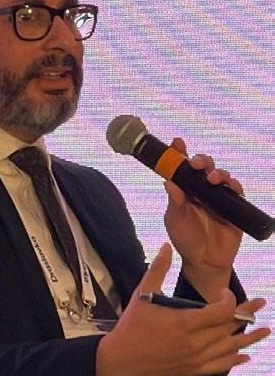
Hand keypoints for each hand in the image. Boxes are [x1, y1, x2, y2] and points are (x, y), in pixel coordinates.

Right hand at [96, 243, 269, 375]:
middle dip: (247, 314)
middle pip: (230, 328)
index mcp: (184, 322)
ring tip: (264, 330)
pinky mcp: (193, 371)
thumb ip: (158, 269)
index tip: (226, 292)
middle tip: (261, 304)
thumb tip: (166, 247)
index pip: (221, 311)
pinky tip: (244, 356)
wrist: (121, 362)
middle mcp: (195, 343)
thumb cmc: (131, 326)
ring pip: (230, 348)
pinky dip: (235, 360)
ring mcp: (196, 360)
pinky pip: (221, 366)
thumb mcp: (142, 294)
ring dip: (249, 338)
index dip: (229, 299)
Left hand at [164, 138, 242, 299]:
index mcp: (184, 189)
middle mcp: (201, 189)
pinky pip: (236, 192)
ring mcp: (217, 197)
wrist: (204, 262)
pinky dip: (234, 185)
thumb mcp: (175, 220)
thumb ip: (174, 202)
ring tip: (211, 179)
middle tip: (195, 163)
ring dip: (217, 173)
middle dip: (200, 160)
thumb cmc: (186, 239)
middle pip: (203, 166)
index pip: (182, 167)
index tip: (177, 142)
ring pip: (220, 176)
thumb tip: (168, 182)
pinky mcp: (233, 207)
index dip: (179, 153)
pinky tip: (229, 186)